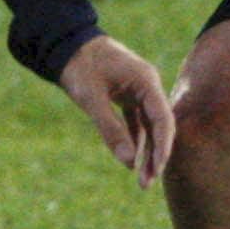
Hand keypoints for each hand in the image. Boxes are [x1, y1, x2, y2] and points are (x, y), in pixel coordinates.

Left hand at [57, 33, 175, 187]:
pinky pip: (137, 122)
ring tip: (142, 180)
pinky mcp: (128, 95)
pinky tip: (133, 161)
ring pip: (149, 126)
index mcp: (146, 81)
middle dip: (156, 156)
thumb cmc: (79, 66)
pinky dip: (136, 140)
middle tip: (147, 185)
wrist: (66, 43)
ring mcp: (139, 90)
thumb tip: (129, 163)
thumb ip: (111, 130)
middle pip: (160, 125)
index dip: (163, 146)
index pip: (163, 118)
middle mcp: (148, 85)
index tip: (158, 170)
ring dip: (146, 152)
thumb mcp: (91, 99)